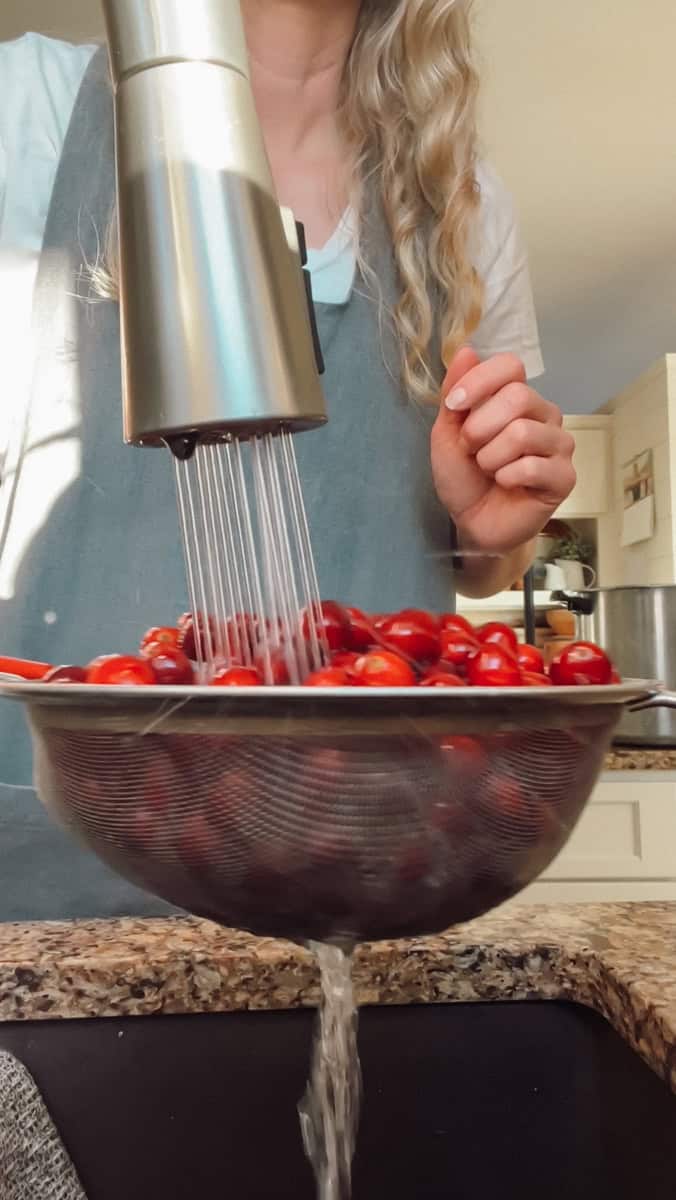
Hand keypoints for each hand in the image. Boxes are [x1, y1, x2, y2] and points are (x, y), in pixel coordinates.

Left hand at [431, 347, 575, 552]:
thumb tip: (466, 350)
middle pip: (518, 397)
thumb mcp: (448, 433)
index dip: (480, 382)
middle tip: (472, 450)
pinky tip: (505, 485)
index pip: (511, 366)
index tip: (455, 406)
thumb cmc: (464, 477)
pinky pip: (534, 466)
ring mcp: (559, 445)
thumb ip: (455, 394)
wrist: (473, 523)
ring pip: (524, 433)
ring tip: (488, 470)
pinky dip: (507, 477)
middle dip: (480, 427)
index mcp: (518, 398)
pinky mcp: (565, 477)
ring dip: (491, 457)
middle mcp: (544, 415)